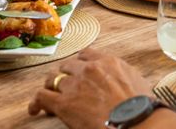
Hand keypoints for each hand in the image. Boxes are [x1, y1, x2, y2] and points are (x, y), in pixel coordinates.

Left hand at [28, 48, 151, 127]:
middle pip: (67, 65)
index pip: (86, 54)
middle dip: (64, 75)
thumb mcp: (136, 81)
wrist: (136, 121)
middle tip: (63, 86)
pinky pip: (42, 97)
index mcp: (108, 62)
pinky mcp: (65, 103)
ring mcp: (75, 85)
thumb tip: (121, 81)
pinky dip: (36, 102)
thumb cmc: (141, 107)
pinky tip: (35, 109)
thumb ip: (122, 75)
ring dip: (50, 87)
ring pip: (53, 79)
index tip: (77, 70)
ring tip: (48, 96)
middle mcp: (89, 69)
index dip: (79, 63)